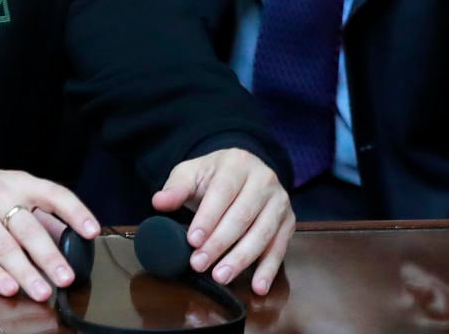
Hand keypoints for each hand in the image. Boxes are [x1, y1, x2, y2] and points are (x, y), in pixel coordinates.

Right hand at [0, 159, 99, 301]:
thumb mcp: (2, 189)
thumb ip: (32, 212)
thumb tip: (66, 236)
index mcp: (15, 182)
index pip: (52, 193)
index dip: (74, 211)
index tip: (92, 231)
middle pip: (29, 228)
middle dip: (50, 256)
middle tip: (67, 277)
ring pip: (5, 247)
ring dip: (25, 273)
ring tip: (42, 292)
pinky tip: (7, 288)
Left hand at [151, 148, 293, 295]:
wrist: (241, 173)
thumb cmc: (213, 176)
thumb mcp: (191, 173)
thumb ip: (176, 188)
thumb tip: (159, 202)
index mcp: (237, 163)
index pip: (223, 192)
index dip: (208, 218)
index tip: (192, 240)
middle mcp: (264, 179)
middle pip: (242, 216)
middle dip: (219, 243)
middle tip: (199, 264)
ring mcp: (280, 201)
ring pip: (262, 234)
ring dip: (241, 259)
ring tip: (220, 276)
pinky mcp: (288, 222)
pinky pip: (280, 248)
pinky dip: (269, 269)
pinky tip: (257, 286)